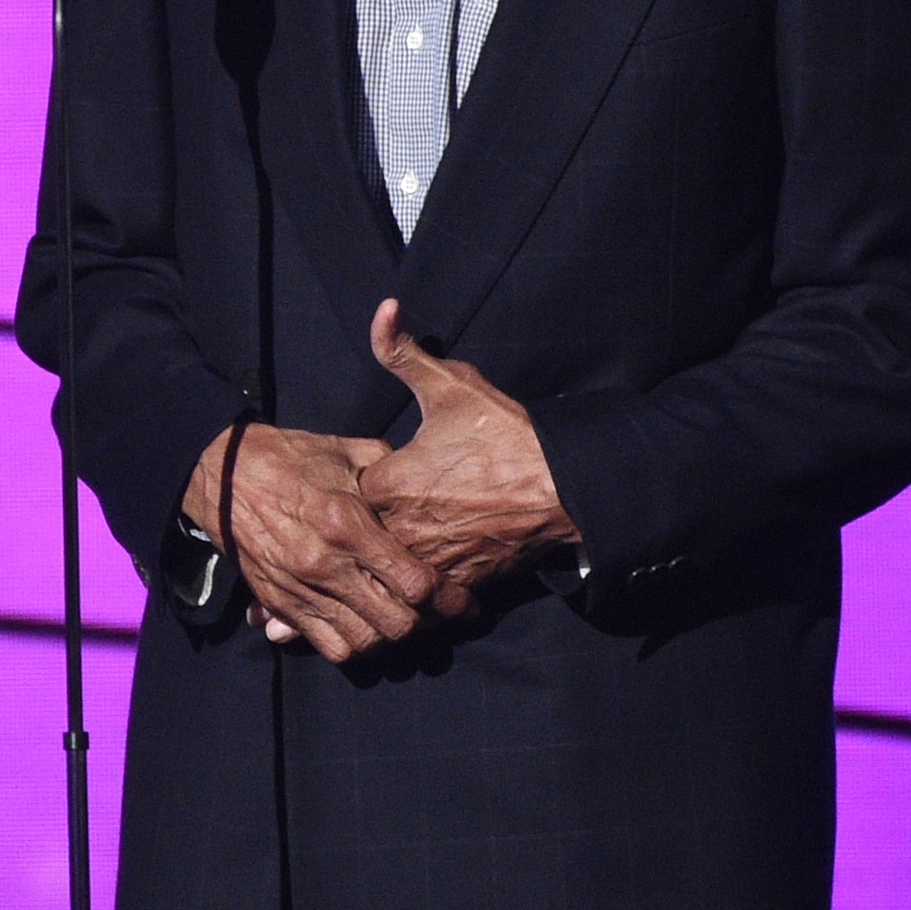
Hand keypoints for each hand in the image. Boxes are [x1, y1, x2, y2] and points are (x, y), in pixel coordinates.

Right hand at [180, 419, 444, 663]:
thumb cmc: (292, 457)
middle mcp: (327, 564)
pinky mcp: (281, 603)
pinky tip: (369, 629)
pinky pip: (327, 646)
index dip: (448, 599)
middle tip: (444, 618)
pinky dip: (355, 646)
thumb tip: (425, 487)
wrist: (223, 474)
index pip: (413, 582)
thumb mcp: (348, 452)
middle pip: (395, 622)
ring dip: (392, 640)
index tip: (468, 603)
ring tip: (408, 625)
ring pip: (365, 642)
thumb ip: (391, 472)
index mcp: (348, 523)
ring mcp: (301, 588)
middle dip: (429, 626)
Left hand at [356, 299, 581, 595]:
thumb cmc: (506, 435)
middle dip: (363, 534)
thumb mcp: (453, 385)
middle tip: (371, 523)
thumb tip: (383, 309)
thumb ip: (404, 352)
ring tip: (387, 559)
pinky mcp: (455, 587)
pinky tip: (421, 580)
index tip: (373, 481)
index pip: (346, 494)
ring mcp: (429, 562)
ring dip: (384, 567)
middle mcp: (401, 528)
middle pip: (359, 540)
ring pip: (386, 574)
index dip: (357, 488)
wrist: (563, 487)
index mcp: (388, 482)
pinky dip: (417, 593)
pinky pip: (421, 600)